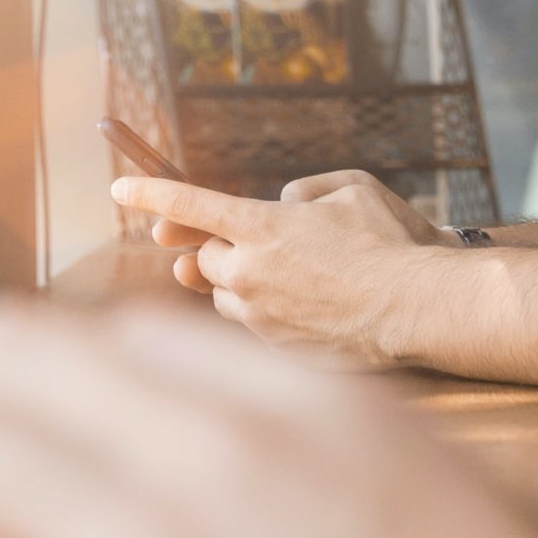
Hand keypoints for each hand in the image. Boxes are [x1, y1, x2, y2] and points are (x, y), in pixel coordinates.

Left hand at [112, 172, 454, 364]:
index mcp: (262, 226)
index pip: (188, 204)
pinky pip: (255, 327)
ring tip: (295, 278)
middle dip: (219, 249)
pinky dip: (270, 314)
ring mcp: (261, 316)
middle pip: (203, 258)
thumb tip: (282, 206)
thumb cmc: (393, 242)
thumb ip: (304, 191)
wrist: (419, 309)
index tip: (118, 188)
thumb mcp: (354, 189)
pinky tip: (314, 308)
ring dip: (244, 284)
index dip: (148, 191)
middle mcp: (250, 272)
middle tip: (254, 243)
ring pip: (225, 297)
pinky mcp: (278, 349)